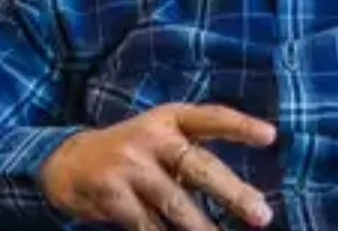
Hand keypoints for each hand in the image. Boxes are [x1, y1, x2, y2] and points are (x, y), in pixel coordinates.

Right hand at [38, 103, 276, 230]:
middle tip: (262, 216)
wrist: (66, 163)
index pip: (211, 117)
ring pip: (176, 203)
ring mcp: (130, 165)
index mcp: (169, 118)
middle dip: (233, 193)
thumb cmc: (132, 153)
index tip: (271, 136)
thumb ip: (193, 154)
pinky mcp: (112, 194)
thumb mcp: (160, 138)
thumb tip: (244, 195)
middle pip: (199, 166)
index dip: (240, 125)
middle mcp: (151, 136)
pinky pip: (148, 225)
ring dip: (203, 228)